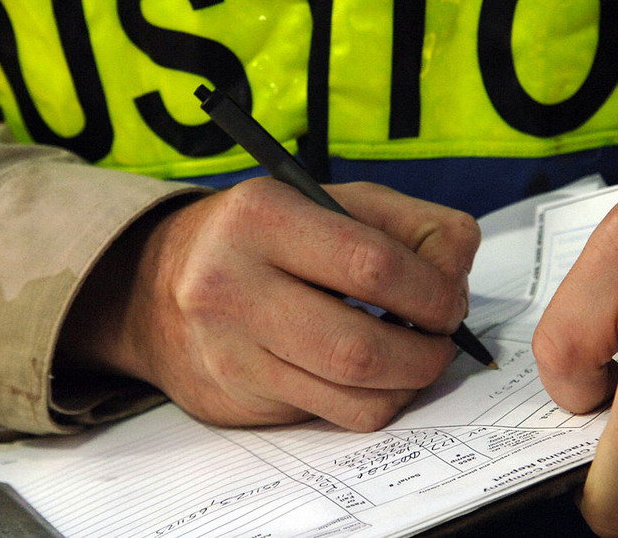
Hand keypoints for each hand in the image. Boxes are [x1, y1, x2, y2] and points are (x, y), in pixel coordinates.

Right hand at [63, 179, 479, 431]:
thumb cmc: (267, 236)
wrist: (160, 285)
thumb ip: (410, 223)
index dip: (433, 291)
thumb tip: (457, 272)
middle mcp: (232, 284)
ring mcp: (230, 348)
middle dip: (427, 352)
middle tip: (442, 338)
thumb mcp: (333, 200)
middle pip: (361, 347)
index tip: (450, 301)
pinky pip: (334, 416)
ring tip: (415, 355)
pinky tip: (376, 375)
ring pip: (352, 395)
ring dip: (409, 382)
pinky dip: (376, 400)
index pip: (373, 265)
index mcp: (263, 216)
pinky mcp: (237, 395)